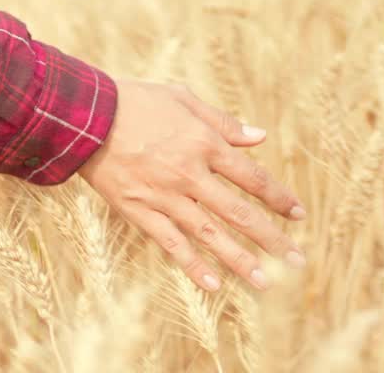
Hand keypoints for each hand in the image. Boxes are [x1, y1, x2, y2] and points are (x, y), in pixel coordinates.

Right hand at [77, 78, 306, 290]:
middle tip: (298, 261)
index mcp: (205, 143)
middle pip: (239, 212)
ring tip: (266, 282)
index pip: (253, 177)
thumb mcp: (182, 98)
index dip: (279, 198)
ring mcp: (165, 195)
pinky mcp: (139, 211)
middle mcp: (190, 174)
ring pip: (210, 234)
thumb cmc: (135, 100)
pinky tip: (214, 285)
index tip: (298, 215)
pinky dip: (193, 265)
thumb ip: (222, 121)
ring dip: (240, 260)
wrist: (85, 116)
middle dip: (272, 238)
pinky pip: (171, 243)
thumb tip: (260, 136)